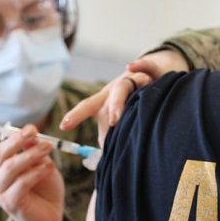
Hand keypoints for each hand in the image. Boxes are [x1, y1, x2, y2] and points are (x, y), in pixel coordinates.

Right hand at [0, 113, 64, 220]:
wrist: (51, 213)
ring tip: (48, 148)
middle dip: (16, 140)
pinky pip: (22, 182)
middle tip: (34, 131)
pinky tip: (50, 167)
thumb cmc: (43, 184)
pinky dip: (37, 172)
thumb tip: (29, 132)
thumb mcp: (38, 160)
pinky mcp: (8, 203)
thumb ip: (30, 148)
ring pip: (10, 167)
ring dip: (30, 155)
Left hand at [59, 50, 189, 142]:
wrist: (156, 75)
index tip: (63, 126)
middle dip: (104, 117)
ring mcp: (132, 80)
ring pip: (121, 89)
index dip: (76, 115)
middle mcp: (115, 88)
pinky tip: (131, 66)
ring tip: (115, 119)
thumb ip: (112, 132)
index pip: (87, 107)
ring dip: (117, 103)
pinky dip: (139, 65)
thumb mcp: (122, 115)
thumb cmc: (135, 101)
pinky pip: (146, 67)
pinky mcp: (150, 72)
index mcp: (105, 100)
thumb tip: (106, 155)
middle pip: (105, 101)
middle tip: (106, 138)